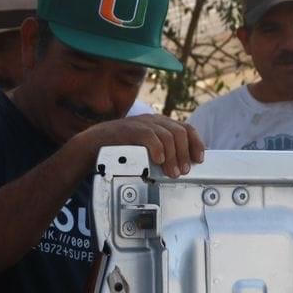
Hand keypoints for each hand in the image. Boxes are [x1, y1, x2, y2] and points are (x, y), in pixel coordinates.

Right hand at [72, 114, 205, 178]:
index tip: (199, 159)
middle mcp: (153, 120)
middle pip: (180, 133)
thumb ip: (162, 151)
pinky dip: (158, 149)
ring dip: (173, 157)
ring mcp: (141, 123)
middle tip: (183, 171)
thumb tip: (181, 166)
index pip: (186, 128)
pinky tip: (158, 161)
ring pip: (168, 136)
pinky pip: (150, 136)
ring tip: (172, 172)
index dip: (196, 143)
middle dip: (184, 154)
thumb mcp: (146, 149)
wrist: (93, 146)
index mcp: (159, 124)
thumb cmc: (120, 150)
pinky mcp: (130, 129)